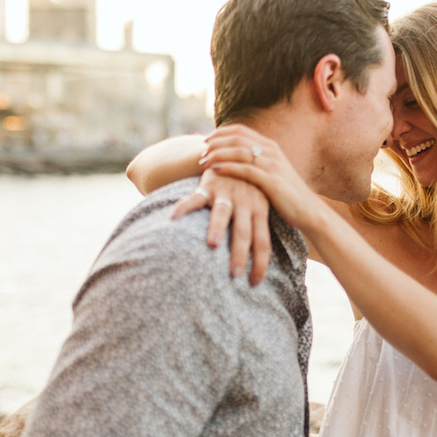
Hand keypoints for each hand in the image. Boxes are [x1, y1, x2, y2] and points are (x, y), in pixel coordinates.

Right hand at [171, 167, 272, 285]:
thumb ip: (260, 228)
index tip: (255, 283)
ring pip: (223, 214)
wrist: (238, 152)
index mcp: (261, 210)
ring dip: (218, 229)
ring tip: (213, 245)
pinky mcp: (209, 185)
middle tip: (235, 275)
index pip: (263, 242)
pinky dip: (184, 207)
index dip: (261, 263)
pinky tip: (173, 218)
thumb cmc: (250, 188)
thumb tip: (263, 262)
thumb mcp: (261, 204)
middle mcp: (246, 202)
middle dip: (240, 254)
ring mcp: (227, 193)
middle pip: (245, 232)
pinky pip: (195, 197)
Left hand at [199, 125, 322, 232]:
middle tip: (201, 151)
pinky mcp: (271, 180)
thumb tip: (236, 158)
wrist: (308, 210)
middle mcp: (271, 151)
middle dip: (216, 142)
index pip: (240, 130)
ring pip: (239, 151)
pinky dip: (228, 167)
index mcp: (270, 146)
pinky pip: (245, 169)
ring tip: (203, 161)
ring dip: (218, 154)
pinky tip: (215, 170)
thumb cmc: (286, 194)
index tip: (206, 141)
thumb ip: (256, 162)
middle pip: (237, 138)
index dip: (220, 133)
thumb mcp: (272, 172)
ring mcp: (272, 164)